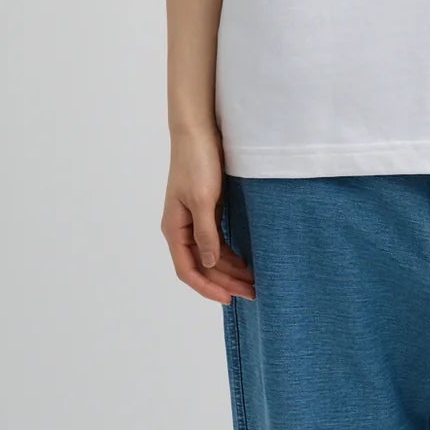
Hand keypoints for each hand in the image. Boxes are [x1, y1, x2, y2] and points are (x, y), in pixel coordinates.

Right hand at [161, 127, 255, 303]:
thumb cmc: (197, 162)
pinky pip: (217, 242)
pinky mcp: (207, 211)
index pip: (188, 270)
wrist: (199, 131)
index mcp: (174, 229)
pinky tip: (247, 262)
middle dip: (225, 282)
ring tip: (254, 282)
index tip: (229, 299)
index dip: (207, 287)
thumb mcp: (203, 200)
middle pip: (202, 266)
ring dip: (231, 271)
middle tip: (253, 293)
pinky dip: (231, 255)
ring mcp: (194, 221)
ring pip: (211, 256)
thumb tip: (208, 263)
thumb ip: (205, 233)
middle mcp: (182, 229)